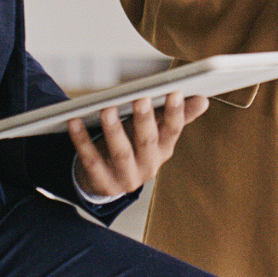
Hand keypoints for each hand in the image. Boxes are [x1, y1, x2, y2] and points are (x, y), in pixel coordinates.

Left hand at [68, 92, 208, 197]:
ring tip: (107, 110)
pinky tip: (74, 123)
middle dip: (144, 120)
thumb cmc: (135, 145)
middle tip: (141, 98)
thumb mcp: (156, 132)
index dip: (175, 113)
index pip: (173, 131)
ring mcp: (126, 178)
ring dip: (114, 131)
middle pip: (147, 142)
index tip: (175, 92)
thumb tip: (203, 99)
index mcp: (163, 150)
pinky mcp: (103, 184)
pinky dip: (82, 142)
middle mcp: (148, 167)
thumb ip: (177, 115)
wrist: (109, 179)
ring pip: (120, 153)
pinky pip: (91, 161)